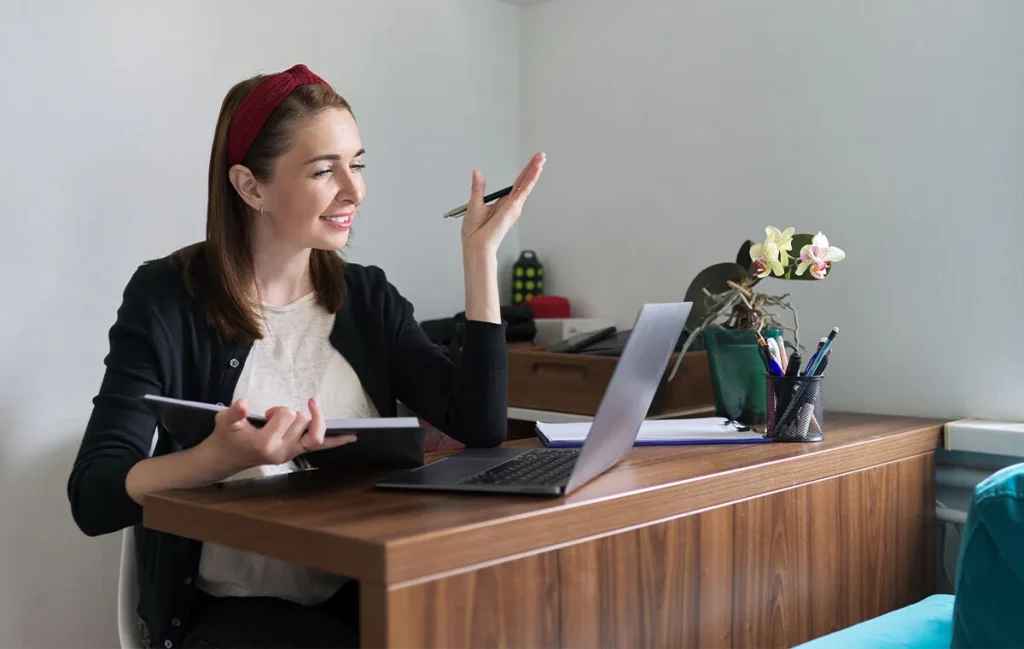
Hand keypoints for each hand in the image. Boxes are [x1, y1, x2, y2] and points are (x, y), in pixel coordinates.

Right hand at [200, 397, 355, 473]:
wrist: (223, 459)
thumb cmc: (225, 436)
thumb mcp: (224, 420)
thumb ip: (235, 412)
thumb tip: (243, 404)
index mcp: (265, 443)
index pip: (286, 415)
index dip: (277, 410)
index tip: (265, 415)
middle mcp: (282, 451)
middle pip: (302, 420)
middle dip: (290, 413)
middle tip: (273, 418)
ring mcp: (290, 455)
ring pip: (315, 433)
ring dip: (305, 420)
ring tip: (288, 420)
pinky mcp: (295, 454)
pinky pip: (320, 446)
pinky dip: (336, 441)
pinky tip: (352, 436)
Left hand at [461, 152, 545, 253]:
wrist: (476, 244)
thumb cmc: (474, 231)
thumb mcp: (474, 203)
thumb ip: (478, 188)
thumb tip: (477, 172)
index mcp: (503, 203)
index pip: (516, 184)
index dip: (525, 173)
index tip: (532, 163)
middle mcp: (512, 204)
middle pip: (524, 181)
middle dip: (533, 167)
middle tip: (542, 155)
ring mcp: (514, 206)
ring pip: (526, 184)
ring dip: (535, 170)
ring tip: (542, 158)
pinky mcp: (513, 207)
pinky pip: (524, 190)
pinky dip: (531, 179)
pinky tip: (536, 169)